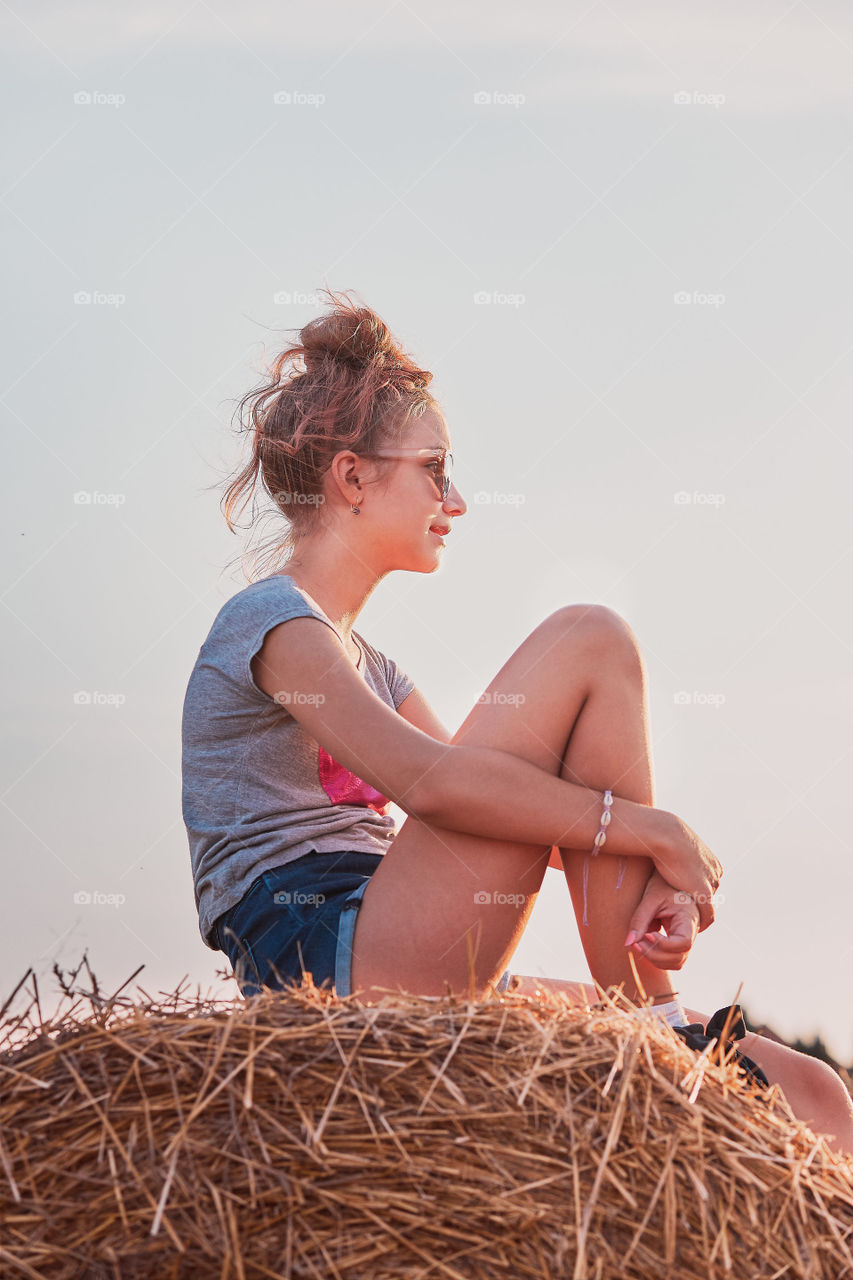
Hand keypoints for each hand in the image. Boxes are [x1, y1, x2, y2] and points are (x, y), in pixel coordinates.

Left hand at [624, 870, 700, 969]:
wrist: (672, 884)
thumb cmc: (663, 888)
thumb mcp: (650, 899)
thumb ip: (639, 920)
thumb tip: (628, 943)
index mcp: (689, 919)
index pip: (684, 942)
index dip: (665, 944)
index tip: (648, 935)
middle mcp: (692, 934)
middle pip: (679, 957)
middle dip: (655, 955)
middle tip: (636, 943)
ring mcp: (686, 941)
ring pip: (675, 963)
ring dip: (655, 959)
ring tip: (638, 943)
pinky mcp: (678, 945)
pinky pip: (670, 961)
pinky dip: (656, 958)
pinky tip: (643, 944)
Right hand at [653, 814, 721, 931]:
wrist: (665, 834)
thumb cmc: (663, 835)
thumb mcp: (673, 843)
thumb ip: (675, 849)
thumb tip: (667, 847)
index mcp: (711, 860)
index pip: (708, 880)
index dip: (697, 891)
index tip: (688, 899)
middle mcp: (715, 872)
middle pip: (710, 892)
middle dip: (700, 902)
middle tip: (687, 913)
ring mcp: (711, 882)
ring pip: (709, 903)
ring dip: (701, 913)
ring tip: (689, 922)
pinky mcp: (704, 892)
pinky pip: (708, 913)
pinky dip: (703, 923)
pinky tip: (695, 928)